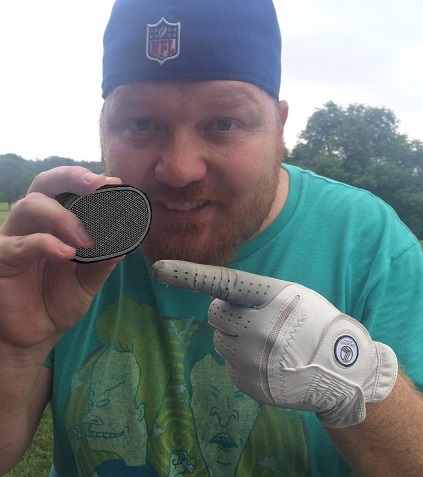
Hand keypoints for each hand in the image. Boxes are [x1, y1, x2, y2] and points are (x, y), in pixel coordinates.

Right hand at [0, 167, 121, 363]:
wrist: (36, 333)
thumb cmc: (59, 299)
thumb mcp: (89, 280)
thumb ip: (104, 260)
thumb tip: (126, 242)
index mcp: (57, 222)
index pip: (69, 190)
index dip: (90, 182)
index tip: (116, 184)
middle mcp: (35, 223)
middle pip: (46, 184)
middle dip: (72, 178)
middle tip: (99, 186)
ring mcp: (15, 237)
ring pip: (30, 206)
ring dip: (62, 216)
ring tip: (87, 239)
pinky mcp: (1, 259)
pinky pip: (17, 244)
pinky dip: (44, 243)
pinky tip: (66, 252)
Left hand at [152, 260, 397, 427]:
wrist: (341, 370)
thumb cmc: (314, 323)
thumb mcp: (291, 296)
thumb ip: (254, 294)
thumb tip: (216, 300)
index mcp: (271, 297)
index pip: (224, 282)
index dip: (190, 275)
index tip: (158, 270)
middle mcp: (259, 327)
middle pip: (215, 314)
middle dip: (227, 315)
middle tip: (255, 320)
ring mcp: (254, 359)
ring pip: (221, 341)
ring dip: (236, 339)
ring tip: (267, 344)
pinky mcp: (250, 383)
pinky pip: (230, 366)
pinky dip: (243, 363)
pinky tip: (269, 362)